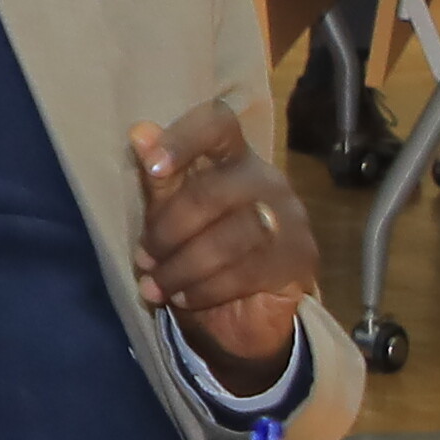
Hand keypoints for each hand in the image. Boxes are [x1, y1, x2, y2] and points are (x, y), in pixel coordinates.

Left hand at [127, 97, 314, 384]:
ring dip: (181, 268)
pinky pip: (243, 273)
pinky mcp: (299, 259)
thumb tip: (140, 131)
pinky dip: (203, 289)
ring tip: (156, 287)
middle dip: (167, 232)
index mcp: (234, 158)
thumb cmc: (202, 250)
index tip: (153, 166)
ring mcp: (290, 219)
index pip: (218, 125)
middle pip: (211, 192)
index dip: (184, 139)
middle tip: (143, 259)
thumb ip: (160, 178)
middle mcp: (268, 180)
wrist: (245, 314)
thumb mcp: (172, 216)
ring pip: (227, 238)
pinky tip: (184, 298)